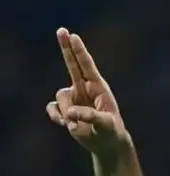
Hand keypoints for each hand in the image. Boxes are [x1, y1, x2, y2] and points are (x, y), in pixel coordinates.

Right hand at [46, 28, 129, 155]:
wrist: (107, 144)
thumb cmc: (111, 132)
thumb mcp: (105, 124)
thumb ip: (90, 116)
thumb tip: (70, 113)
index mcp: (98, 88)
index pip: (87, 66)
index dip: (79, 51)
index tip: (73, 36)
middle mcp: (84, 89)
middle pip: (72, 65)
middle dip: (66, 49)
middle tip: (61, 30)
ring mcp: (74, 99)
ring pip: (61, 96)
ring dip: (67, 112)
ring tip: (78, 125)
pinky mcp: (66, 110)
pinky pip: (53, 108)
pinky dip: (56, 116)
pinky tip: (65, 124)